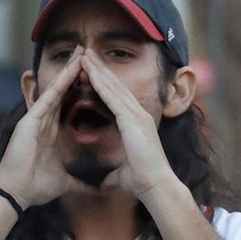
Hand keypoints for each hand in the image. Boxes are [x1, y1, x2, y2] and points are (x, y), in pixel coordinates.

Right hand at [0, 47, 97, 205]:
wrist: (17, 194)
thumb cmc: (36, 187)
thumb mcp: (67, 182)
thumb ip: (83, 184)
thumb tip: (100, 191)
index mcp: (52, 132)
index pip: (70, 105)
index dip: (82, 90)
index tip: (97, 77)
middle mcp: (44, 121)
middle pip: (64, 91)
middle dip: (76, 72)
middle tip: (90, 53)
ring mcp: (36, 119)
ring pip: (57, 89)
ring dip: (70, 71)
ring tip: (82, 52)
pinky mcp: (31, 120)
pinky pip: (49, 97)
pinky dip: (61, 83)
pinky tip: (72, 69)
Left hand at [80, 48, 176, 200]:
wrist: (155, 185)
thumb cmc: (141, 181)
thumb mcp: (122, 175)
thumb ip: (113, 175)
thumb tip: (103, 184)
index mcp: (137, 124)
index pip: (117, 98)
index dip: (104, 83)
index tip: (91, 72)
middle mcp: (139, 114)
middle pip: (116, 86)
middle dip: (100, 69)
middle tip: (86, 53)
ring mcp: (137, 115)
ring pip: (113, 86)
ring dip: (98, 69)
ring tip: (84, 55)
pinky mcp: (132, 119)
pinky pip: (112, 96)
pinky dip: (100, 82)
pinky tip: (88, 71)